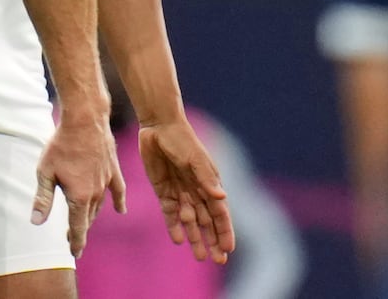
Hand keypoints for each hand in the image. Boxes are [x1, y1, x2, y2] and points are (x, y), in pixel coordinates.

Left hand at [33, 109, 119, 256]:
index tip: (75, 254)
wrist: (85, 120)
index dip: (76, 242)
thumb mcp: (45, 172)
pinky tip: (121, 211)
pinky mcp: (114, 169)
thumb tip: (36, 223)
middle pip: (88, 218)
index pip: (78, 227)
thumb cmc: (61, 145)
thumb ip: (43, 199)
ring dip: (92, 216)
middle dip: (80, 231)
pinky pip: (118, 191)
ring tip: (85, 224)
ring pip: (100, 206)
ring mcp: (107, 181)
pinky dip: (119, 202)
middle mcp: (96, 193)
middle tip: (73, 241)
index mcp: (79, 197)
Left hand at [138, 117, 234, 262]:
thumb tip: (222, 198)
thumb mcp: (195, 158)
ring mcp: (180, 192)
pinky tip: (178, 239)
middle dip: (213, 240)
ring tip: (200, 256)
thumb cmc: (182, 140)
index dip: (225, 231)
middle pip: (207, 222)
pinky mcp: (163, 191)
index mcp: (209, 184)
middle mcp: (197, 191)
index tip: (228, 249)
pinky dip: (174, 226)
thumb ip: (206, 178)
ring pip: (190, 221)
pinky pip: (170, 213)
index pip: (220, 213)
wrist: (159, 126)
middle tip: (217, 260)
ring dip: (195, 238)